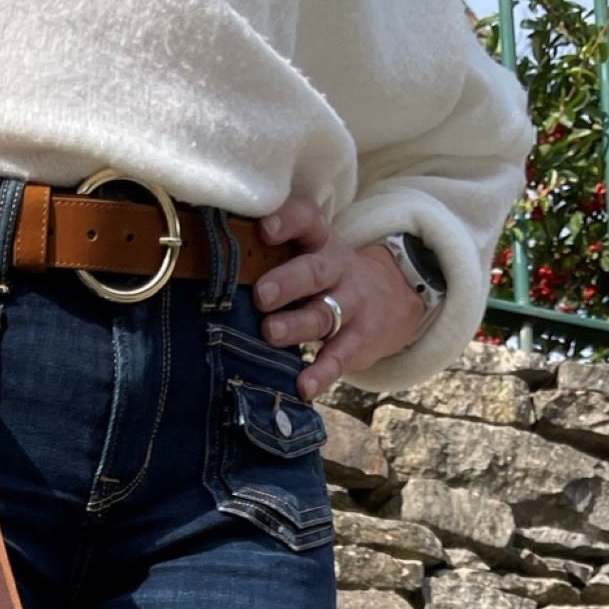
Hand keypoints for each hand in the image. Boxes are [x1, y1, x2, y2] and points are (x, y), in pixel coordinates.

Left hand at [250, 196, 433, 400]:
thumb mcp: (312, 253)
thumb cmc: (328, 275)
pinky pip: (338, 358)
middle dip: (288, 282)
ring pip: (322, 315)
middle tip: (262, 294)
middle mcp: (336, 270)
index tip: (265, 228)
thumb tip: (214, 264)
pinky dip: (321, 374)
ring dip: (296, 325)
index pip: (308, 221)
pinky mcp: (356, 342)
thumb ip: (275, 254)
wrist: (393, 297)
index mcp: (320, 242)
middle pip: (314, 272)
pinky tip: (304, 387)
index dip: (289, 221)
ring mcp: (349, 307)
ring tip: (271, 333)